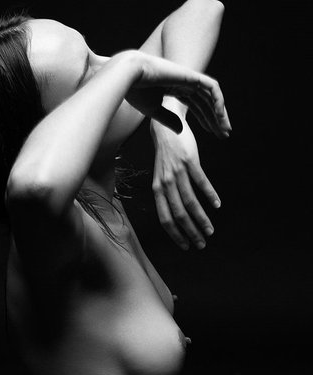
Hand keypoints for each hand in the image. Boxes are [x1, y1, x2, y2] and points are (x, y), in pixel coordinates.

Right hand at [123, 50, 231, 138]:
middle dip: (216, 119)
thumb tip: (181, 129)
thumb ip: (168, 118)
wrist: (130, 76)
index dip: (206, 119)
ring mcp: (189, 78)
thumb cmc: (136, 91)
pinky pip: (212, 87)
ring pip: (212, 97)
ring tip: (226, 128)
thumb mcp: (154, 110)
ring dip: (220, 113)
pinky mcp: (192, 75)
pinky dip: (218, 100)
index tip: (214, 133)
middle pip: (206, 103)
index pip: (197, 106)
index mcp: (175, 90)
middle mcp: (184, 83)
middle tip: (225, 134)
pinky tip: (220, 115)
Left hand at [151, 116, 220, 249]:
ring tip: (211, 230)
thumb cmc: (165, 157)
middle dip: (191, 232)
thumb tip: (177, 215)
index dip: (175, 235)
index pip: (165, 219)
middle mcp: (165, 184)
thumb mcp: (161, 178)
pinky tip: (217, 205)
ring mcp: (177, 172)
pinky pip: (201, 182)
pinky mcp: (189, 161)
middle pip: (179, 215)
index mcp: (157, 190)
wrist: (165, 127)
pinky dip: (210, 195)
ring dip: (202, 219)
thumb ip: (167, 195)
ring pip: (190, 202)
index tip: (186, 246)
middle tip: (202, 244)